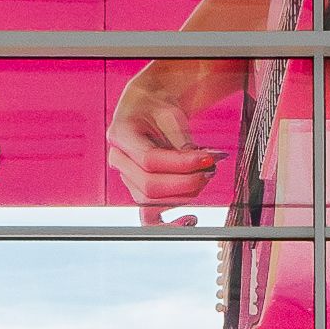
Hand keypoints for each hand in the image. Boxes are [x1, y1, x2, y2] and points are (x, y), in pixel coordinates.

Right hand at [107, 58, 242, 214]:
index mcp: (120, 134)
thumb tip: (200, 160)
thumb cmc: (157, 106)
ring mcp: (126, 177)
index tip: (208, 157)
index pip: (149, 160)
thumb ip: (181, 139)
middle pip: (150, 186)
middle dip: (186, 182)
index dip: (181, 164)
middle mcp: (119, 158)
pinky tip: (191, 218)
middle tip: (210, 170)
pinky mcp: (138, 188)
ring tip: (205, 176)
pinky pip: (148, 215)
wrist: (148, 107)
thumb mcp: (170, 113)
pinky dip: (169, 222)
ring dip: (184, 194)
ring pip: (151, 201)